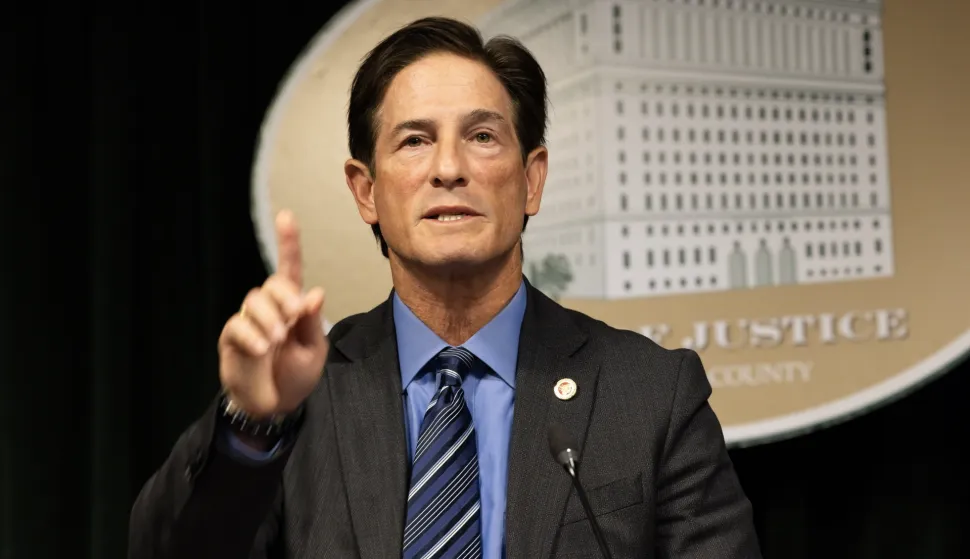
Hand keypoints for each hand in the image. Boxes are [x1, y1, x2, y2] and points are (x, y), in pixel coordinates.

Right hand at [218, 209, 327, 417]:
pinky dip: (252, 336)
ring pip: (254, 300)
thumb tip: (315, 292)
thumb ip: (312, 323)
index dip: (288, 243)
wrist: (274, 406)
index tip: (286, 215)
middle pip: (273, 284)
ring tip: (277, 341)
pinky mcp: (232, 337)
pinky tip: (261, 349)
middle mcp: (270, 308)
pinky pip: (238, 326)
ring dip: (269, 318)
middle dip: (285, 296)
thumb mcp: (314, 352)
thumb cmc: (296, 376)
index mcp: (293, 307)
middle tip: (294, 317)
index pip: (290, 270)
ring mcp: (249, 321)